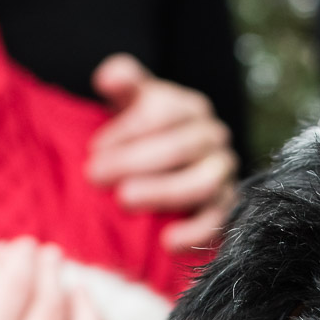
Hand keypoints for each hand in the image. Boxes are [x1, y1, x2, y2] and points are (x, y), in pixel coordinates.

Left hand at [87, 54, 236, 253]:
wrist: (164, 174)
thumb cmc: (143, 137)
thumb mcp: (131, 104)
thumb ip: (123, 84)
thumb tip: (106, 77)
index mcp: (191, 109)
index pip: (164, 112)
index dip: (128, 130)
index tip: (93, 149)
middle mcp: (213, 139)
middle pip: (182, 147)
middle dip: (135, 161)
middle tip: (95, 176)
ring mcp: (222, 174)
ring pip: (203, 182)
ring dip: (162, 192)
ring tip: (124, 200)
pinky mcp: (226, 209)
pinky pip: (219, 221)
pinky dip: (195, 232)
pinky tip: (167, 242)